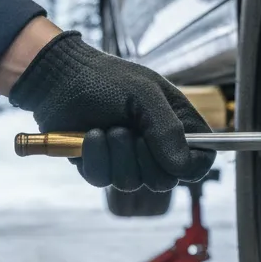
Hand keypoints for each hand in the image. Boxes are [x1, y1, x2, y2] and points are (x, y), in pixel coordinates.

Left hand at [6, 28, 214, 189]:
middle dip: (144, 158)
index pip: (200, 162)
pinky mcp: (101, 167)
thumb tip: (181, 166)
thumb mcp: (144, 94)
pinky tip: (90, 136)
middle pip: (165, 181)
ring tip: (106, 128)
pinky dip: (94, 157)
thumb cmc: (105, 78)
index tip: (172, 156)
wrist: (60, 78)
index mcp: (177, 126)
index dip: (190, 167)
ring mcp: (128, 160)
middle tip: (129, 131)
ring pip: (132, 183)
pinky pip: (102, 180)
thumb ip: (167, 129)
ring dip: (116, 154)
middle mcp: (156, 147)